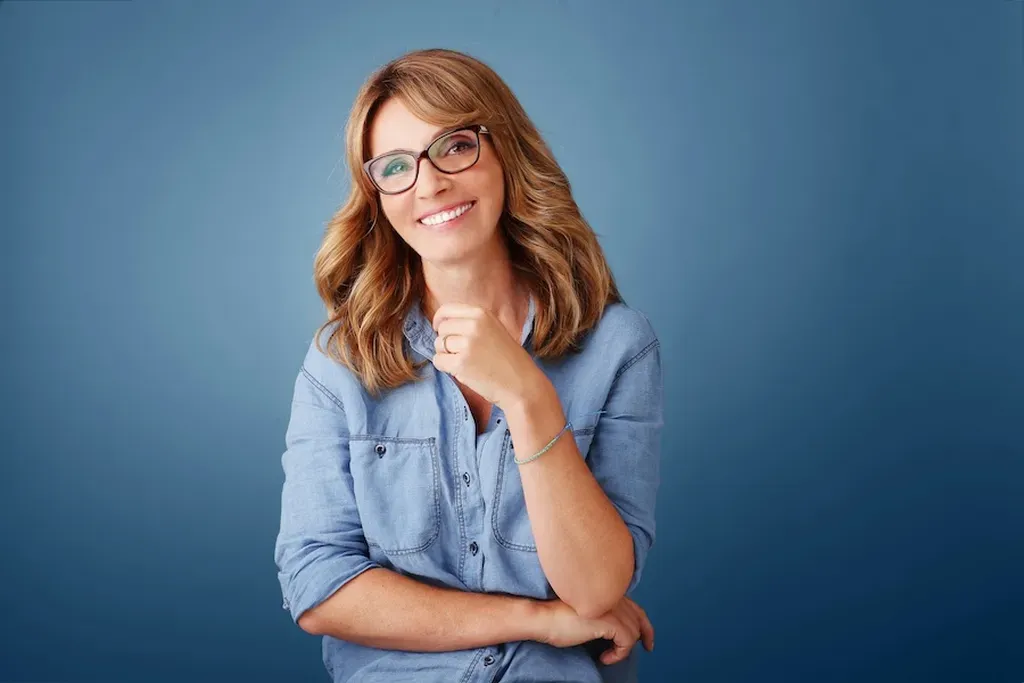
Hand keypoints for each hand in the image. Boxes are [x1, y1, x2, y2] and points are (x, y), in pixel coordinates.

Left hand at [430, 302, 545, 410]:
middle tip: (459, 352)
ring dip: (445, 355)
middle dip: (445, 341)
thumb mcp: (493, 329)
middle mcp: (473, 325)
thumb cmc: (508, 359)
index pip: (447, 310)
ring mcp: (467, 344)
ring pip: (438, 345)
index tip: (439, 328)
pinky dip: (444, 367)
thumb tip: (442, 323)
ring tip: (464, 362)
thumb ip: (471, 322)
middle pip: (442, 328)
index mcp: (481, 314)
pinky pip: (438, 360)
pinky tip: (460, 371)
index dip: (439, 320)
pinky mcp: (461, 363)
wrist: (521, 383)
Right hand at [534, 596, 654, 664]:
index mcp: (606, 591)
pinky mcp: (608, 620)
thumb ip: (602, 611)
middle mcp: (612, 596)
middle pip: (639, 616)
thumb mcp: (584, 610)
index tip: (644, 636)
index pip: (634, 606)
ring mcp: (611, 607)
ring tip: (609, 655)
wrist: (542, 617)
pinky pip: (627, 641)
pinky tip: (605, 657)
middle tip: (648, 647)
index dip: (642, 622)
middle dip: (646, 633)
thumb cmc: (556, 616)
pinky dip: (619, 654)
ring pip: (634, 631)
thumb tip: (616, 629)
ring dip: (624, 649)